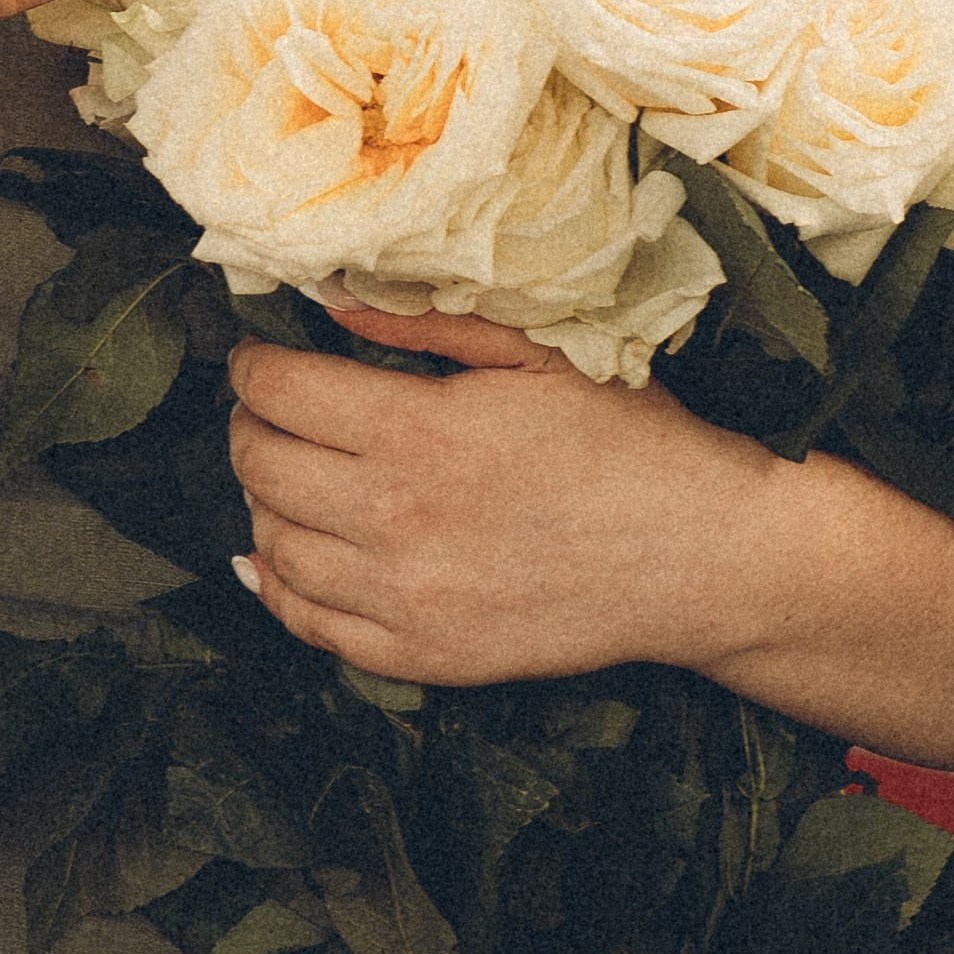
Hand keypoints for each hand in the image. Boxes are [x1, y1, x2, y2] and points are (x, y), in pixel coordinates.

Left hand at [227, 292, 787, 685]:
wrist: (702, 556)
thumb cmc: (632, 442)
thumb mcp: (537, 354)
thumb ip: (424, 323)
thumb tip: (324, 298)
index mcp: (418, 433)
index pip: (277, 391)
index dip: (256, 363)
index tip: (264, 356)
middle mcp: (394, 520)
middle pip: (260, 465)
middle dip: (251, 425)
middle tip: (274, 407)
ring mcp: (404, 599)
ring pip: (272, 545)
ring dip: (266, 501)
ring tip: (293, 472)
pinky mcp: (423, 655)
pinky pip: (309, 624)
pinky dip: (281, 585)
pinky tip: (289, 554)